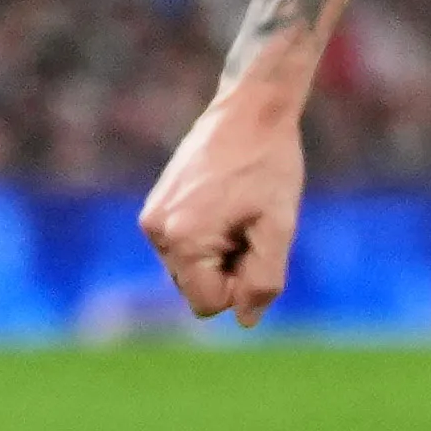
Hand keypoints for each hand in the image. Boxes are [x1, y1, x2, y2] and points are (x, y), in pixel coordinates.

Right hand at [141, 87, 311, 323]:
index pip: (208, 304)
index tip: (258, 245)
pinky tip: (227, 204)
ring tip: (240, 212)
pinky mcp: (155, 206)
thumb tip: (245, 320)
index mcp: (183, 240)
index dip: (241, 287)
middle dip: (229, 269)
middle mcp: (157, 232)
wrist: (250, 109)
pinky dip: (208, 238)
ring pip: (190, 269)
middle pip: (196, 289)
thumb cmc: (269, 166)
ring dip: (220, 254)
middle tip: (252, 225)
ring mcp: (151, 218)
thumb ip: (264, 279)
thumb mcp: (278, 227)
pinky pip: (184, 246)